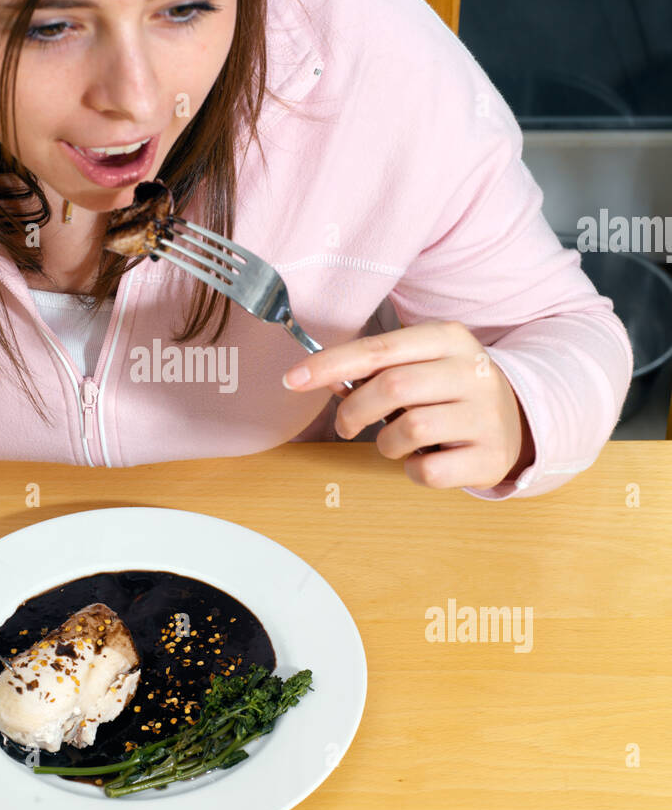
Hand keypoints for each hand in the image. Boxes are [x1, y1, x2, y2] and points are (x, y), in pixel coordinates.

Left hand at [282, 319, 534, 490]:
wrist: (518, 420)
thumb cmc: (450, 391)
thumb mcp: (419, 364)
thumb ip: (374, 368)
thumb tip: (317, 377)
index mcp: (447, 338)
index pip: (378, 348)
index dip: (330, 365)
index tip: (292, 380)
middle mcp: (471, 370)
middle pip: (391, 387)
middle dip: (354, 411)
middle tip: (346, 426)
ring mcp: (486, 414)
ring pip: (409, 430)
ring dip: (386, 443)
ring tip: (397, 441)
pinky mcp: (491, 456)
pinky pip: (429, 471)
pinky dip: (413, 470)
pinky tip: (425, 459)